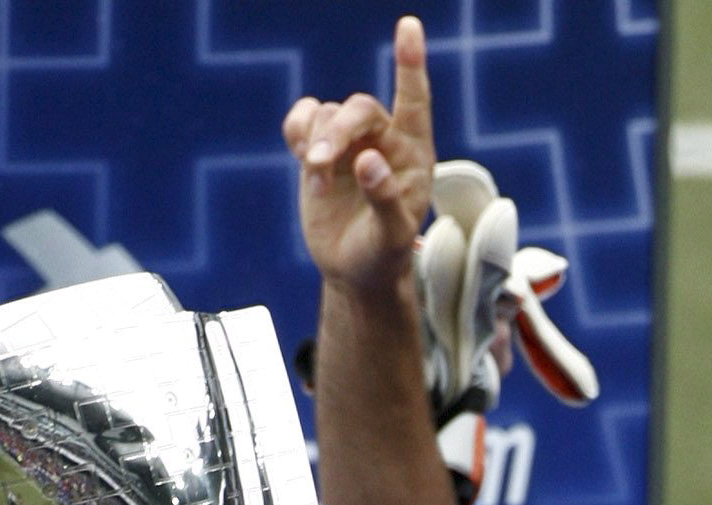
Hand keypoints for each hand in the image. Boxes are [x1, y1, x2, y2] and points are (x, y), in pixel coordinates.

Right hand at [283, 15, 434, 296]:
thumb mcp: (391, 238)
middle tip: (319, 162)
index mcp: (413, 154)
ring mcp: (351, 141)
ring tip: (317, 182)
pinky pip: (304, 118)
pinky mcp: (321, 148)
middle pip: (358, 109)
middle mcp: (384, 139)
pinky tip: (301, 153)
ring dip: (315, 142)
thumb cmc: (382, 256)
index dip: (410, 64)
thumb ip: (385, 199)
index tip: (408, 27)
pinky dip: (297, 130)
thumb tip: (368, 161)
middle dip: (337, 131)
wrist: (353, 271)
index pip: (414, 101)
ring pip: (327, 114)